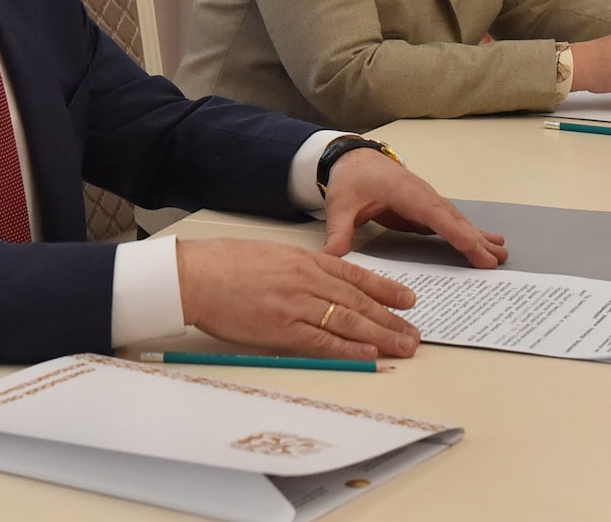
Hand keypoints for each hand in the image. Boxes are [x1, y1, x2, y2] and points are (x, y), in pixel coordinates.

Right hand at [177, 238, 420, 359]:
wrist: (196, 275)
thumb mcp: (271, 255)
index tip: (408, 299)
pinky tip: (370, 355)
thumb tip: (323, 284)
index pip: (355, 275)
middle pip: (359, 300)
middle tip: (414, 332)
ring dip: (380, 335)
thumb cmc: (226, 264)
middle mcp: (307, 279)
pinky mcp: (282, 328)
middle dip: (391, 318)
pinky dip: (349, 349)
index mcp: (304, 259)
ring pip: (349, 320)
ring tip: (404, 346)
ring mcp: (296, 304)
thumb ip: (300, 268)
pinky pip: (323, 340)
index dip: (385, 288)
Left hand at [320, 151, 507, 267]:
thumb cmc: (349, 178)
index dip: (458, 234)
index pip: (436, 216)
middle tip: (498, 259)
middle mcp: (422, 194)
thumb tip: (332, 258)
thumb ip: (338, 232)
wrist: (353, 157)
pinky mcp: (425, 208)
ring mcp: (426, 200)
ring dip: (478, 236)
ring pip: (456, 220)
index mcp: (404, 192)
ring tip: (502, 252)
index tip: (477, 250)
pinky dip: (468, 233)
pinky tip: (485, 242)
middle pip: (453, 218)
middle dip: (476, 239)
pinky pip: (450, 222)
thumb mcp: (339, 205)